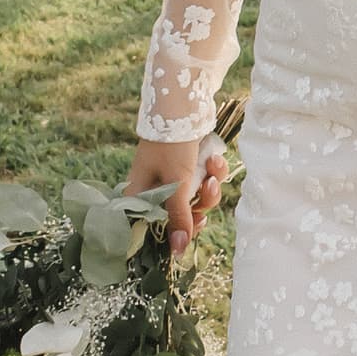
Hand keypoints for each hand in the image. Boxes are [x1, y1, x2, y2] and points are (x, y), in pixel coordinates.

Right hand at [123, 134, 229, 257]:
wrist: (183, 105)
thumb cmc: (171, 145)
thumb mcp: (176, 183)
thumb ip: (178, 217)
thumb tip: (178, 250)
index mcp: (141, 195)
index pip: (156, 227)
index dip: (178, 230)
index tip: (196, 223)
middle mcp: (155, 189)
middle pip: (182, 214)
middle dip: (201, 204)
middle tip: (209, 191)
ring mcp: (174, 177)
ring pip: (198, 198)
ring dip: (211, 186)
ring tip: (213, 169)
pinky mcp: (190, 166)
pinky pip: (205, 180)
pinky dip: (214, 172)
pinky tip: (215, 158)